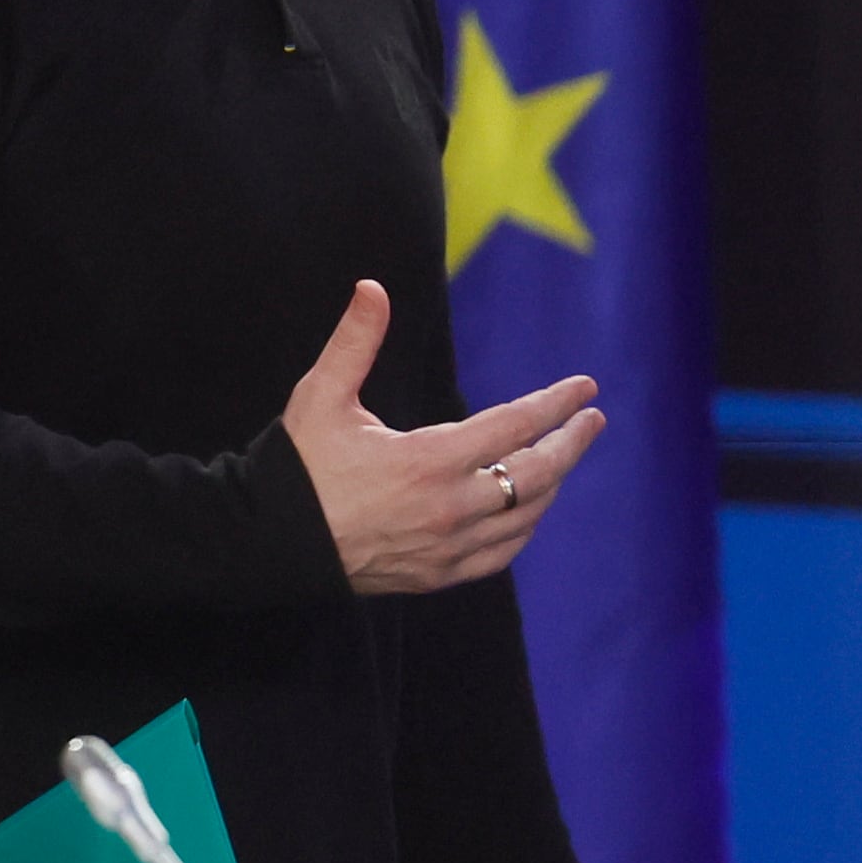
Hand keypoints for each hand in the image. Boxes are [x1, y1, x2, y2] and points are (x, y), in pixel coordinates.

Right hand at [280, 281, 605, 594]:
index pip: (514, 426)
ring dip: (552, 483)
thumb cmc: (297, 466)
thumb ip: (354, 342)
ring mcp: (449, 546)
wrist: (269, 543)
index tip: (584, 387)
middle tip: (592, 420)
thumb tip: (372, 287)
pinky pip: (502, 553)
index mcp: (429, 460)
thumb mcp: (321, 397)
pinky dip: (524, 527)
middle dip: (571, 443)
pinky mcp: (439, 574)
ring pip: (526, 515)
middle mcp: (450, 507)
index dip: (554, 404)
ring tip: (561, 458)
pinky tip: (527, 511)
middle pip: (537, 474)